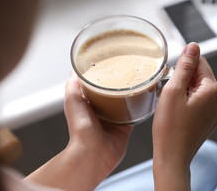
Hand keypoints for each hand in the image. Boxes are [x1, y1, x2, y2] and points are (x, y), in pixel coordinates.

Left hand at [25, 74, 132, 189]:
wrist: (92, 153)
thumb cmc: (80, 130)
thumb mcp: (72, 100)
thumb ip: (73, 85)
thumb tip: (74, 70)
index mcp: (87, 104)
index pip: (95, 85)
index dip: (102, 75)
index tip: (110, 63)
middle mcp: (101, 111)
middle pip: (112, 92)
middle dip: (119, 82)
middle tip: (127, 69)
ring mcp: (113, 119)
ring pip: (125, 101)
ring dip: (130, 93)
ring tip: (138, 79)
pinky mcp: (125, 127)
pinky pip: (134, 114)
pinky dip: (139, 107)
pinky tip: (144, 97)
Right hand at [152, 42, 216, 189]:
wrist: (172, 157)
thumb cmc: (169, 127)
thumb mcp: (173, 91)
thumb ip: (185, 66)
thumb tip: (194, 46)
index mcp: (212, 90)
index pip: (200, 62)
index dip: (183, 67)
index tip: (171, 78)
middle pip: (201, 75)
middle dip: (184, 79)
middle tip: (169, 95)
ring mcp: (216, 112)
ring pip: (199, 89)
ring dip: (185, 91)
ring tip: (173, 105)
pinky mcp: (211, 120)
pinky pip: (200, 102)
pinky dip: (189, 102)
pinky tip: (178, 113)